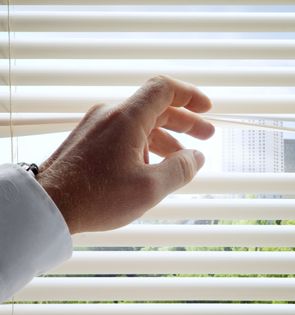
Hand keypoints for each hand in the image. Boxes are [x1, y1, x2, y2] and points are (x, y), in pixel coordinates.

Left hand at [36, 76, 213, 233]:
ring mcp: (97, 126)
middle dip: (185, 121)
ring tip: (183, 157)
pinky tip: (153, 165)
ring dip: (166, 136)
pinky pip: (125, 134)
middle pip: (156, 107)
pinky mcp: (88, 140)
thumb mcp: (150, 188)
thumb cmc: (96, 197)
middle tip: (207, 135)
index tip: (207, 109)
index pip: (164, 89)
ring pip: (141, 123)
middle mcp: (111, 114)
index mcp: (127, 117)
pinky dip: (146, 143)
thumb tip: (196, 158)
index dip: (190, 95)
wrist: (47, 206)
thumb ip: (180, 169)